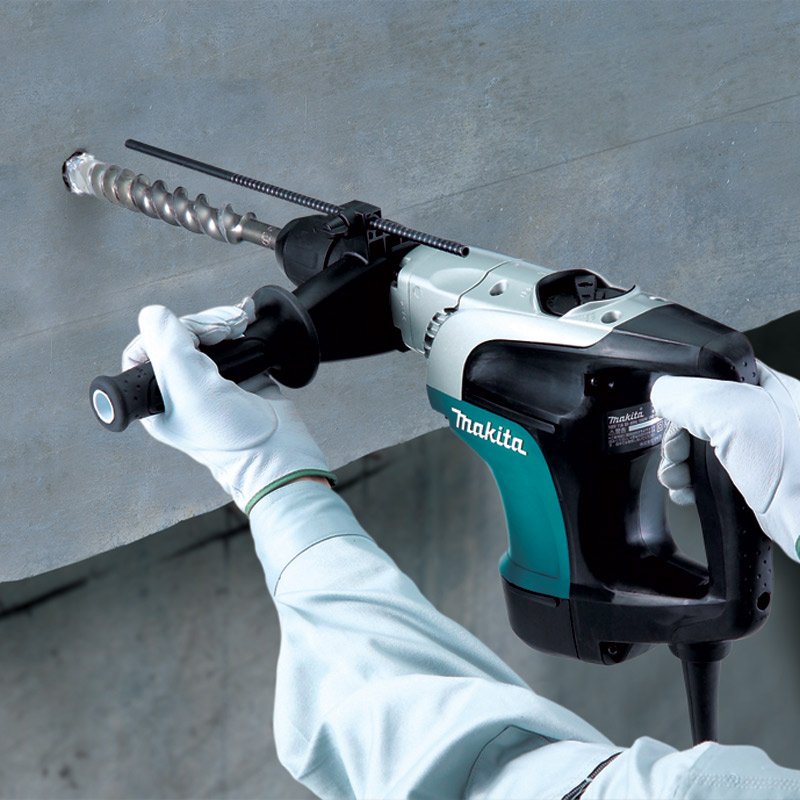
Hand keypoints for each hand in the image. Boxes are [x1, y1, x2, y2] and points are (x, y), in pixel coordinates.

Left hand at [123, 301, 334, 513]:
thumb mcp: (190, 388)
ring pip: (206, 335)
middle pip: (178, 336)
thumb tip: (153, 314)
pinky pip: (232, 340)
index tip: (186, 336)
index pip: (144, 350)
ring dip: (222, 323)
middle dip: (202, 325)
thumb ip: (168, 347)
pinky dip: (239, 327)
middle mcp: (180, 388)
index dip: (164, 335)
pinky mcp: (239, 373)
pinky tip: (246, 322)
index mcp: (156, 399)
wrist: (278, 450)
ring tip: (238, 325)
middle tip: (222, 331)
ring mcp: (211, 380)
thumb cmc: (232, 438)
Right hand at [651, 362, 799, 561]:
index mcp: (767, 389)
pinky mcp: (748, 484)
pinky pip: (706, 478)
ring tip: (677, 476)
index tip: (671, 411)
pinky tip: (686, 491)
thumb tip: (661, 395)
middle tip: (675, 451)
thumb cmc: (797, 469)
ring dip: (677, 463)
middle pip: (698, 416)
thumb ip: (689, 396)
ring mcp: (756, 453)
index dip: (685, 394)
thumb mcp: (733, 414)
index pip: (712, 376)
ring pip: (698, 449)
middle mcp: (762, 418)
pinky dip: (688, 485)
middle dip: (676, 437)